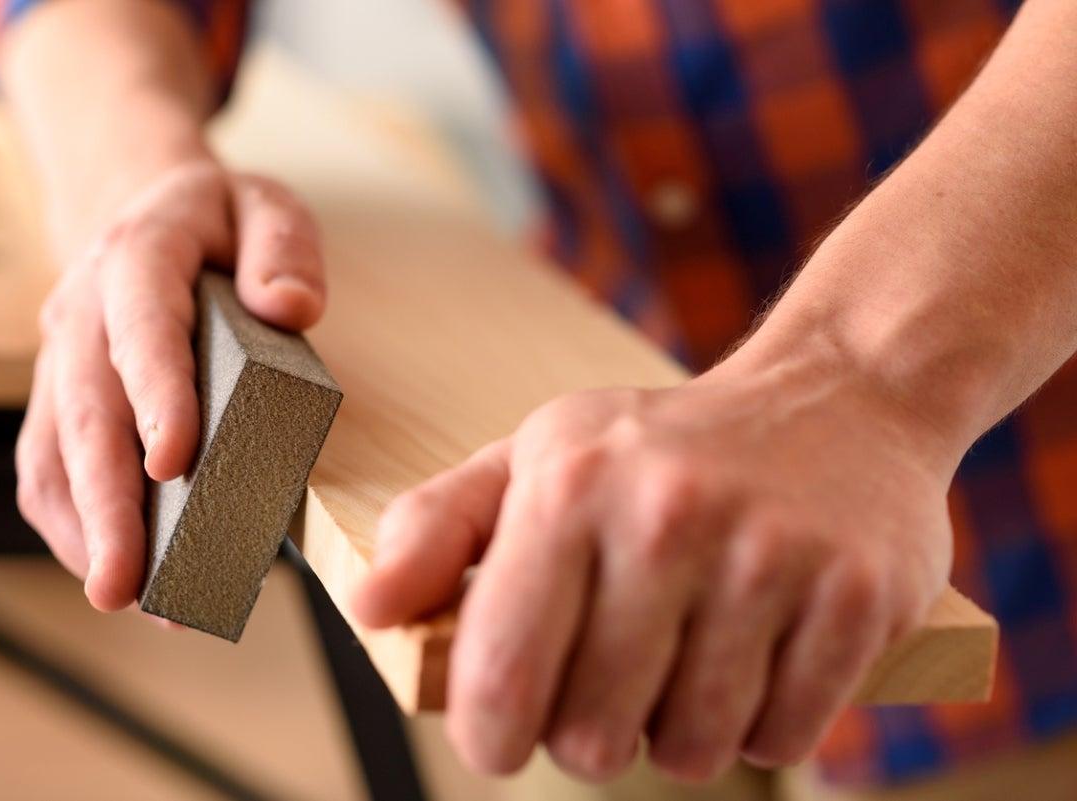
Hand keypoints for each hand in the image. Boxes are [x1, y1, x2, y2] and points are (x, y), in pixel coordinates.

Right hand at [15, 159, 324, 609]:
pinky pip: (48, 467)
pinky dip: (74, 525)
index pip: (143, 330)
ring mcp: (63, 360)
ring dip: (87, 532)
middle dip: (107, 506)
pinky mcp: (60, 399)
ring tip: (133, 599)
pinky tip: (117, 570)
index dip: (156, 395)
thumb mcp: (265, 205)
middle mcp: (83, 315)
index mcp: (137, 260)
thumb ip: (284, 247)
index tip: (176, 463)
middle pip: (86, 416)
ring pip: (54, 454)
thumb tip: (292, 308)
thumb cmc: (217, 223)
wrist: (144, 210)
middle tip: (128, 585)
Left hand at [352, 352, 956, 781]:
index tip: (506, 731)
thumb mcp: (539, 457)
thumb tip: (366, 610)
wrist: (837, 399)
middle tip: (613, 681)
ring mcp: (770, 558)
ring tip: (688, 658)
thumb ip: (437, 529)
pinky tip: (757, 656)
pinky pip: (783, 739)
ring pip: (691, 749)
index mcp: (569, 487)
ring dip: (680, 730)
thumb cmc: (661, 446)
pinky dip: (762, 723)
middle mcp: (667, 519)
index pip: (499, 677)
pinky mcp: (858, 598)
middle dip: (591, 732)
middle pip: (592, 736)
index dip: (492, 733)